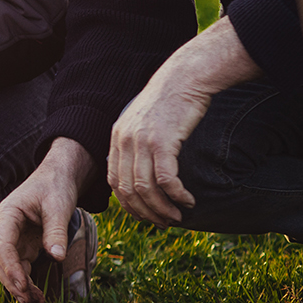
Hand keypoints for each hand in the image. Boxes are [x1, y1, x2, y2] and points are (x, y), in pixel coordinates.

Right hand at [0, 139, 90, 302]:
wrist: (58, 178)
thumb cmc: (54, 187)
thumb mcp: (58, 206)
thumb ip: (55, 231)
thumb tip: (55, 256)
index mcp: (6, 216)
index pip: (2, 247)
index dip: (11, 269)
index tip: (24, 286)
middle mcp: (3, 230)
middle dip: (13, 283)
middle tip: (31, 301)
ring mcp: (11, 239)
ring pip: (7, 268)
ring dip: (18, 287)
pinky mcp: (22, 246)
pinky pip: (19, 268)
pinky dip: (26, 283)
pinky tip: (36, 296)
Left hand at [107, 17, 259, 226]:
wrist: (184, 78)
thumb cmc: (170, 103)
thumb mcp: (143, 124)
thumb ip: (136, 146)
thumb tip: (141, 174)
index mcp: (116, 139)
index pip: (114, 183)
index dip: (130, 205)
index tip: (147, 216)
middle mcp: (124, 142)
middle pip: (128, 191)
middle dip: (146, 213)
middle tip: (164, 223)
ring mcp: (141, 142)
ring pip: (145, 189)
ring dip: (162, 208)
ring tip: (178, 216)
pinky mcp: (162, 141)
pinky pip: (165, 179)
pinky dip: (176, 195)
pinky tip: (188, 200)